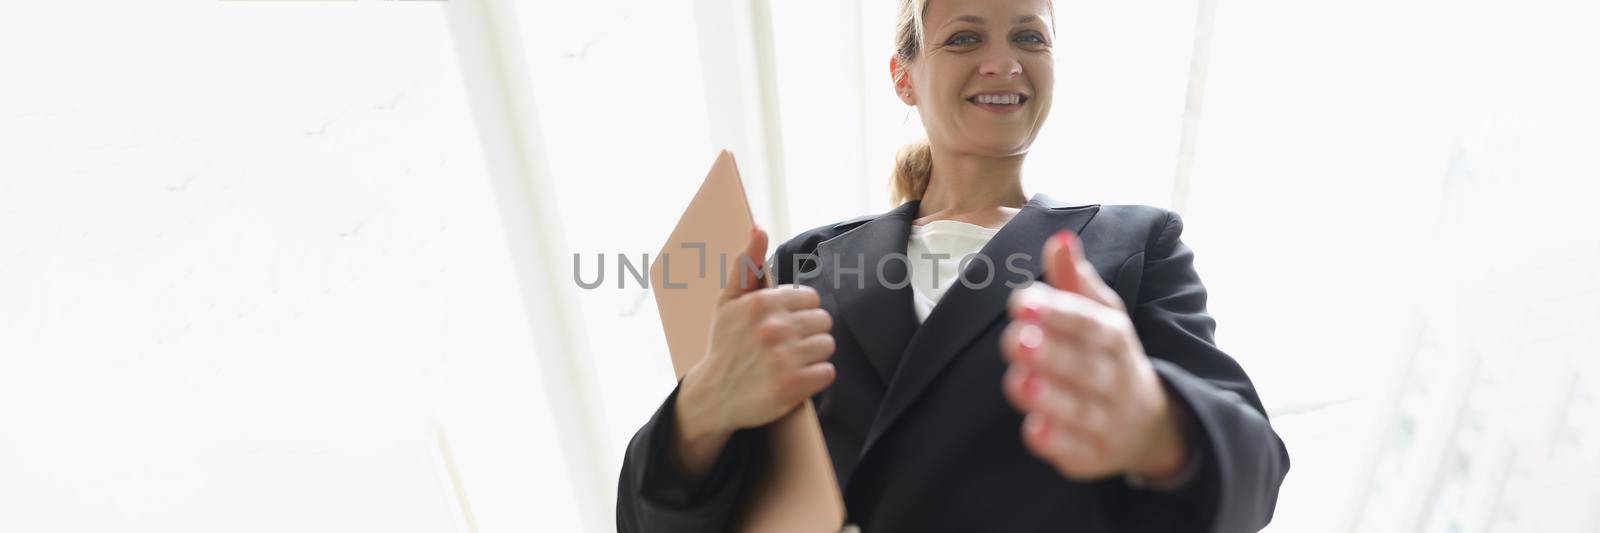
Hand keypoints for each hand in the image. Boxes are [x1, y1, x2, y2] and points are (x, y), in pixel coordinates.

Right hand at [673, 227, 836, 477]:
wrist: (713, 396)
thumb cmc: (725, 345)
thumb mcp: (728, 302)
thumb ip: (746, 264)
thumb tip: (759, 229)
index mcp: (761, 303)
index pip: (811, 298)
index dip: (799, 313)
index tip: (783, 325)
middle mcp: (774, 328)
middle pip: (824, 321)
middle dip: (808, 333)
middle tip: (787, 346)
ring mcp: (785, 358)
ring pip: (827, 346)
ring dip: (813, 355)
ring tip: (791, 361)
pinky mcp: (794, 386)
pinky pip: (828, 372)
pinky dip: (816, 377)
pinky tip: (796, 378)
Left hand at [999, 231, 1192, 482]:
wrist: (1146, 424)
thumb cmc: (1107, 357)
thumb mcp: (1100, 315)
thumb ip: (1075, 281)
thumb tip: (1060, 238)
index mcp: (1117, 341)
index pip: (1092, 325)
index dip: (1059, 314)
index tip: (1022, 302)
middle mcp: (1117, 382)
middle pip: (1087, 369)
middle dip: (1051, 355)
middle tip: (1015, 340)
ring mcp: (1108, 422)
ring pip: (1081, 412)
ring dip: (1051, 399)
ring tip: (1020, 382)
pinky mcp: (1094, 457)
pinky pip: (1077, 452)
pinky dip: (1057, 444)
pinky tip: (1034, 430)